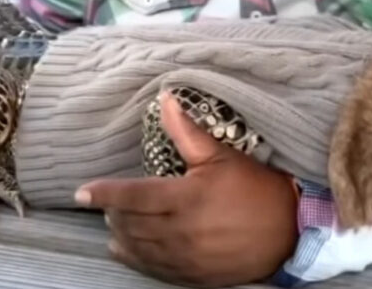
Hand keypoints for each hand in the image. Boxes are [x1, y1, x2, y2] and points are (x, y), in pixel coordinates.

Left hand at [75, 92, 298, 287]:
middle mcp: (181, 231)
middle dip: (112, 213)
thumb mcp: (221, 156)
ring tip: (112, 224)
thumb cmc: (256, 189)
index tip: (81, 192)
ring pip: (138, 248)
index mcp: (185, 198)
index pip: (132, 196)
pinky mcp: (194, 275)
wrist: (290, 230)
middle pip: (130, 224)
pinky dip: (135, 259)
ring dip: (120, 235)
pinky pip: (154, 269)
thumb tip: (166, 100)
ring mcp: (186, 257)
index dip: (104, 193)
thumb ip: (187, 132)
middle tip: (106, 202)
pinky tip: (125, 250)